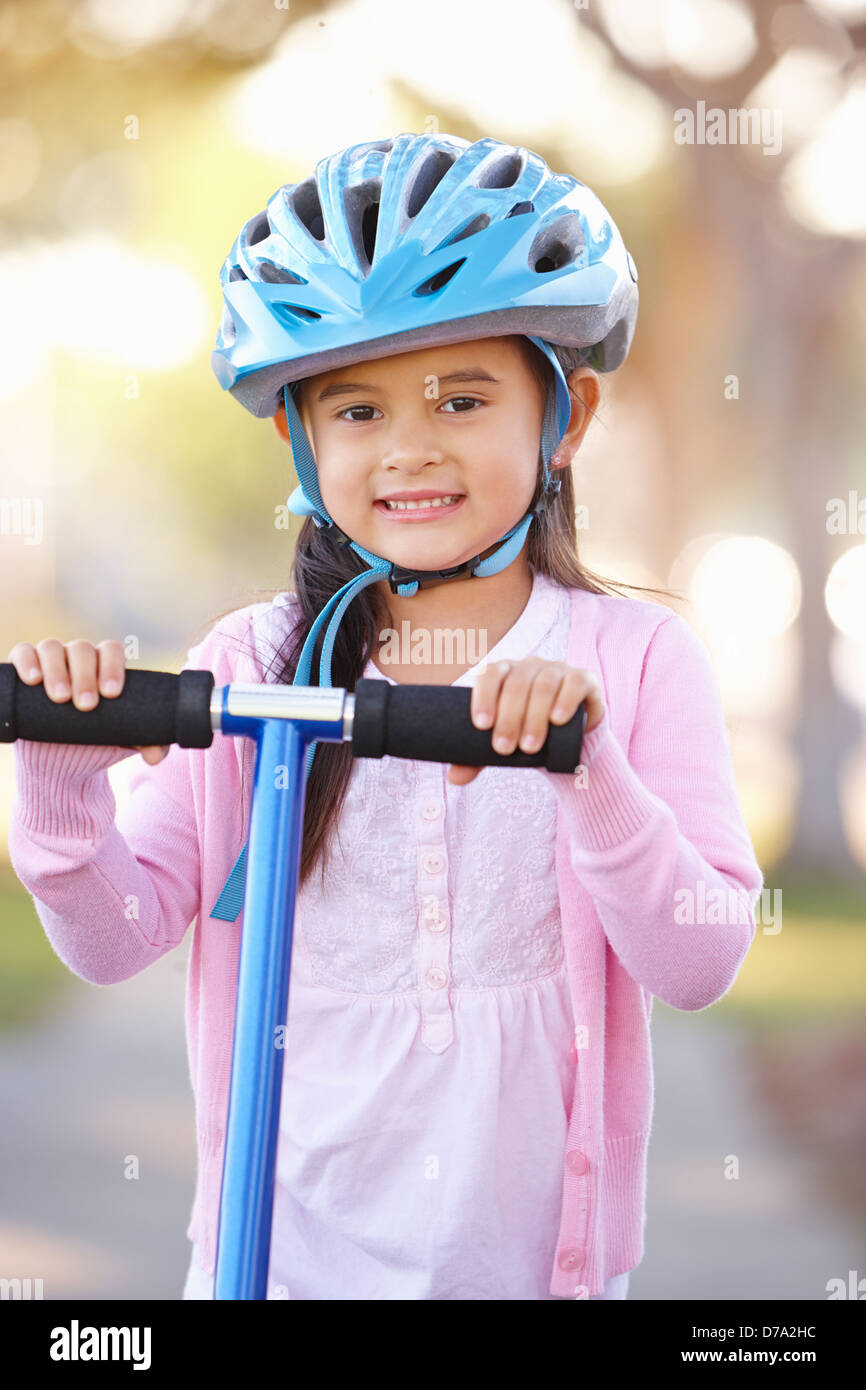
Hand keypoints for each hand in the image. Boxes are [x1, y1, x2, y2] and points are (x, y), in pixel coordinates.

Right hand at [7, 638, 169, 764]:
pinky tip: (33, 681)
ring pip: (52, 648)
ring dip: (57, 670)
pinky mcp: (24, 671)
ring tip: (61, 698)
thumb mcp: (120, 741)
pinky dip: (27, 662)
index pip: (111, 652)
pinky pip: (23, 653)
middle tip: (87, 705)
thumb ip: (145, 743)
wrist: (61, 759)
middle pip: (82, 649)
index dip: (112, 667)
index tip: (112, 694)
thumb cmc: (96, 742)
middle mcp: (78, 658)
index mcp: (105, 667)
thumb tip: (155, 755)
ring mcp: (50, 661)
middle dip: (85, 676)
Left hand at [447, 657, 604, 785]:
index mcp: (506, 673)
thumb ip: (478, 757)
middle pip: (516, 683)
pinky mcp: (584, 679)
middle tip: (503, 749)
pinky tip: (557, 719)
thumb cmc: (529, 734)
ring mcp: (558, 670)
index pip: (490, 674)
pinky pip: (575, 682)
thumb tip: (455, 778)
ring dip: (534, 716)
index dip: (484, 696)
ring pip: (544, 684)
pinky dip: (566, 700)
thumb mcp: (504, 744)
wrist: (572, 739)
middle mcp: (531, 666)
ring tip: (529, 748)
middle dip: (509, 718)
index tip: (481, 726)